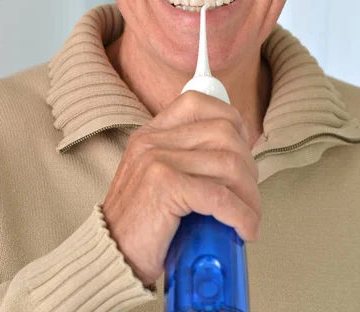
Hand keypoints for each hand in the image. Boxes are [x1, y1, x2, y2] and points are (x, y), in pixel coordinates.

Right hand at [102, 91, 261, 286]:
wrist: (109, 257)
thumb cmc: (141, 224)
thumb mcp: (156, 178)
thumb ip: (184, 160)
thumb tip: (236, 158)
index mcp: (151, 133)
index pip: (199, 103)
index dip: (231, 122)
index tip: (243, 151)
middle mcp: (153, 140)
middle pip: (223, 132)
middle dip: (248, 165)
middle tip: (249, 195)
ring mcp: (157, 160)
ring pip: (228, 163)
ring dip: (250, 195)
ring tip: (250, 217)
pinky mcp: (164, 186)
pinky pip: (220, 196)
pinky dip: (242, 215)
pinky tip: (246, 230)